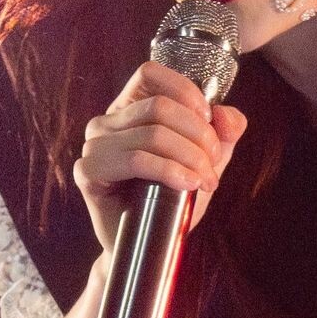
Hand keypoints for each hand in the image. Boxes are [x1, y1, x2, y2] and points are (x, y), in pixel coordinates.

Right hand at [73, 60, 247, 255]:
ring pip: (152, 133)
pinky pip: (136, 160)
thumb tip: (227, 115)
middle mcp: (107, 122)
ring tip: (205, 180)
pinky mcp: (88, 172)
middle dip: (199, 135)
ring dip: (190, 157)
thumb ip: (224, 132)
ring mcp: (94, 146)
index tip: (209, 120)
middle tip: (214, 164)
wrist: (150, 244)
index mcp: (130, 108)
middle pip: (161, 106)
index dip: (186, 91)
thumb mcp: (207, 160)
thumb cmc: (173, 198)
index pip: (151, 73)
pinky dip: (169, 170)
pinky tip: (187, 185)